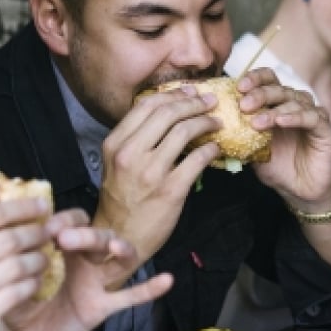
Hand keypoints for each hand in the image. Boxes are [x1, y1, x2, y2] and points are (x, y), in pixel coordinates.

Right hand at [0, 197, 58, 330]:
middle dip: (36, 233)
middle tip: (51, 232)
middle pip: (8, 240)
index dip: (23, 208)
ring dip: (38, 260)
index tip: (42, 205)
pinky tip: (35, 284)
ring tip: (46, 258)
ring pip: (15, 268)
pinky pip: (11, 299)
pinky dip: (29, 288)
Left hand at [0, 209, 173, 330]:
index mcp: (63, 248)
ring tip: (116, 247)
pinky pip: (130, 297)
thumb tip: (19, 244)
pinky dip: (148, 289)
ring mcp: (97, 283)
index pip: (74, 221)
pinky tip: (167, 280)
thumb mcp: (11, 276)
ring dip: (121, 249)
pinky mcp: (103, 307)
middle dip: (87, 234)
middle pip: (99, 236)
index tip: (46, 228)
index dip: (66, 220)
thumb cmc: (18, 299)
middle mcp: (84, 261)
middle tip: (64, 237)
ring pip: (119, 261)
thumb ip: (16, 261)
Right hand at [94, 85, 219, 281]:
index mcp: (115, 144)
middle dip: (192, 103)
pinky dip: (210, 149)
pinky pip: (197, 160)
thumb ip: (134, 139)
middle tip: (209, 102)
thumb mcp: (115, 164)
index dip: (172, 94)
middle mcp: (130, 154)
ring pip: (183, 131)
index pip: (145, 106)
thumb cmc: (120, 199)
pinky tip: (215, 147)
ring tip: (215, 122)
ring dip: (205, 122)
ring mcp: (151, 172)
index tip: (189, 92)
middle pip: (167, 113)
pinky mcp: (171, 190)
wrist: (120, 238)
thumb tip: (166, 115)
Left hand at [236, 68, 330, 211]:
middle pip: (279, 88)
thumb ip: (238, 135)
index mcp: (277, 104)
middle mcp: (295, 105)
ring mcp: (312, 115)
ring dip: (274, 109)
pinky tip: (282, 122)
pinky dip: (296, 117)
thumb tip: (214, 126)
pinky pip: (312, 117)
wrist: (299, 192)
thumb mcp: (251, 150)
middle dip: (260, 94)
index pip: (269, 80)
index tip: (238, 87)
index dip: (255, 78)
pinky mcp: (325, 130)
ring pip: (294, 101)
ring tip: (258, 122)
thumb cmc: (277, 168)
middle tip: (244, 105)